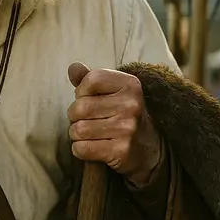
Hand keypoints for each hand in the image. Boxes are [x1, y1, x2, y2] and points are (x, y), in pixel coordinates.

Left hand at [66, 62, 162, 186]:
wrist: (147, 146)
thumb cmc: (121, 113)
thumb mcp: (111, 90)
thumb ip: (89, 78)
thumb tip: (73, 67)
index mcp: (130, 85)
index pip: (92, 80)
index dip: (81, 91)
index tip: (87, 98)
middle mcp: (132, 105)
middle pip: (80, 107)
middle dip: (75, 116)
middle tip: (86, 119)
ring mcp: (128, 129)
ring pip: (78, 130)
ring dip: (77, 134)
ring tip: (89, 133)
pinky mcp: (121, 151)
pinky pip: (82, 149)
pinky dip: (79, 149)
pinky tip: (91, 146)